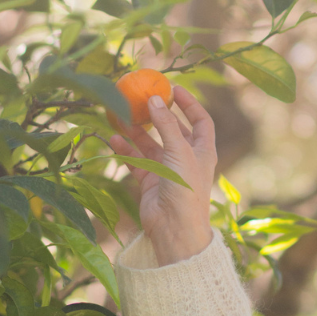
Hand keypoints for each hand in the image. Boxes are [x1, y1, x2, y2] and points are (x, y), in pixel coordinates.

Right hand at [106, 85, 216, 265]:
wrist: (174, 227)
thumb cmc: (186, 188)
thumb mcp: (178, 151)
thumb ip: (166, 125)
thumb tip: (155, 99)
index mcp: (203, 150)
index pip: (201, 121)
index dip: (190, 104)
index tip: (175, 88)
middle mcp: (186, 159)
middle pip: (172, 131)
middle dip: (158, 116)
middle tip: (141, 99)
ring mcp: (168, 170)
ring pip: (151, 145)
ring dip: (137, 132)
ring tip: (120, 117)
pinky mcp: (151, 182)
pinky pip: (136, 161)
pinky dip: (126, 150)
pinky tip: (113, 139)